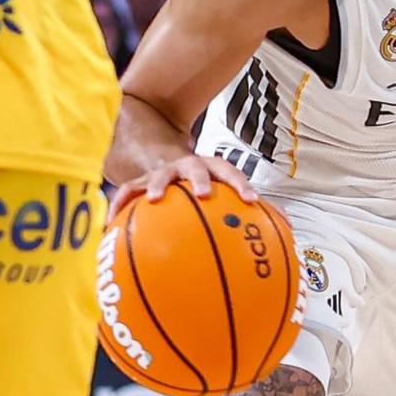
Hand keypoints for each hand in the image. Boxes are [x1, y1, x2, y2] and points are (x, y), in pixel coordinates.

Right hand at [109, 153, 259, 219]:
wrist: (164, 160)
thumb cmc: (202, 190)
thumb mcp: (222, 197)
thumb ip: (246, 214)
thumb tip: (284, 235)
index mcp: (211, 169)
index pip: (229, 172)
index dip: (240, 184)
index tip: (251, 200)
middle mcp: (186, 167)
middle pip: (194, 166)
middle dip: (200, 178)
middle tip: (204, 193)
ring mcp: (161, 172)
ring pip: (158, 175)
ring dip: (157, 185)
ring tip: (153, 199)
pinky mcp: (140, 182)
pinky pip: (128, 192)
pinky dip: (120, 205)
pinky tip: (112, 223)